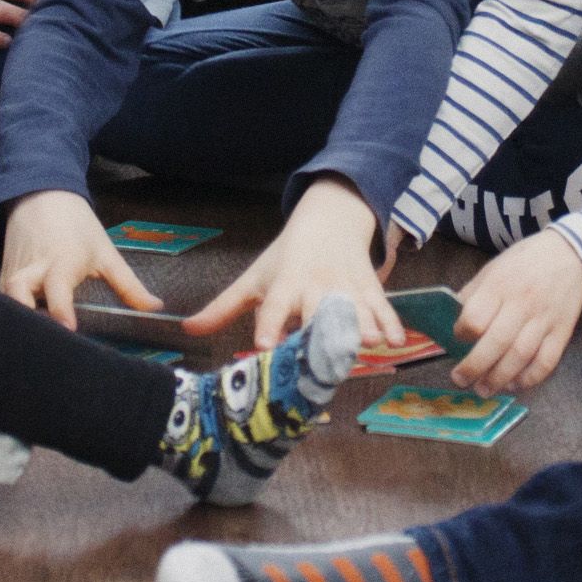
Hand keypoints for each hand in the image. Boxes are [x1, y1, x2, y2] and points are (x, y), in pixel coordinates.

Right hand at [0, 189, 160, 330]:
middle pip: (17, 294)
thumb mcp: (106, 253)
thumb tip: (155, 308)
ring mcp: (12, 274)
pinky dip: (11, 317)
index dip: (60, 311)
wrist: (41, 198)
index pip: (57, 290)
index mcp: (61, 262)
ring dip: (16, 320)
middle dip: (25, 318)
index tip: (68, 329)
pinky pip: (3, 302)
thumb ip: (129, 285)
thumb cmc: (77, 227)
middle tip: (43, 344)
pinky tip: (26, 337)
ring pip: (6, 301)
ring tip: (34, 346)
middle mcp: (32, 270)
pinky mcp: (2, 278)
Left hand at [189, 178, 404, 351]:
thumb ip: (222, 308)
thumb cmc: (286, 258)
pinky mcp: (369, 288)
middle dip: (322, 334)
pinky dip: (390, 323)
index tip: (264, 345)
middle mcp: (315, 287)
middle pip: (318, 311)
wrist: (329, 221)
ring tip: (367, 346)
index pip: (274, 307)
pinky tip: (394, 342)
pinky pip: (382, 307)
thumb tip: (187, 328)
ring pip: (354, 309)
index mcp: (285, 285)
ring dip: (361, 327)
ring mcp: (345, 287)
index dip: (269, 325)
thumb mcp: (254, 279)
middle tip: (323, 360)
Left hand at [450, 229, 581, 392]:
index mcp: (500, 284)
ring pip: (520, 356)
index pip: (476, 317)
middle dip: (474, 367)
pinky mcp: (562, 332)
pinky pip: (546, 362)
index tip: (458, 338)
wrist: (569, 255)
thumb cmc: (524, 263)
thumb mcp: (493, 269)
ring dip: (499, 378)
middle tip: (460, 380)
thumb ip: (473, 295)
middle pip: (496, 342)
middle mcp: (522, 303)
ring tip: (483, 389)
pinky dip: (529, 378)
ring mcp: (544, 319)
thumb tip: (455, 326)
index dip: (462, 333)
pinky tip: (514, 384)